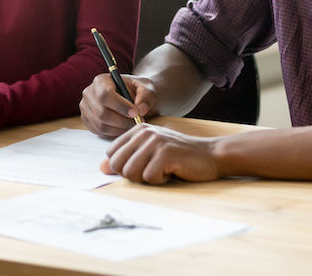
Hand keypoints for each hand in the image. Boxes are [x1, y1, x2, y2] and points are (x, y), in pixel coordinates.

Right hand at [79, 72, 155, 138]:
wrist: (130, 94)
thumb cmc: (137, 90)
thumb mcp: (147, 88)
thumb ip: (146, 97)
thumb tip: (140, 110)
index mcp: (101, 81)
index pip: (105, 95)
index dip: (120, 106)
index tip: (135, 113)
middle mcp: (89, 93)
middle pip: (102, 113)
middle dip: (122, 121)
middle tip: (137, 122)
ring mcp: (86, 107)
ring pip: (101, 125)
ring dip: (119, 129)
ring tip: (132, 125)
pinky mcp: (86, 120)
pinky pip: (99, 132)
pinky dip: (113, 133)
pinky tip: (124, 127)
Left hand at [100, 123, 221, 184]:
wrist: (209, 155)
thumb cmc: (178, 156)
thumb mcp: (150, 153)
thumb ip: (126, 158)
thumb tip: (102, 168)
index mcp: (138, 130)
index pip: (112, 153)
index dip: (123, 166)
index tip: (142, 165)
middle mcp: (145, 133)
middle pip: (118, 164)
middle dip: (133, 175)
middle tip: (151, 171)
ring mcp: (155, 142)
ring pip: (131, 172)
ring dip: (147, 178)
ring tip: (162, 170)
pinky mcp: (166, 154)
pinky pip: (150, 178)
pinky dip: (160, 181)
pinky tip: (171, 172)